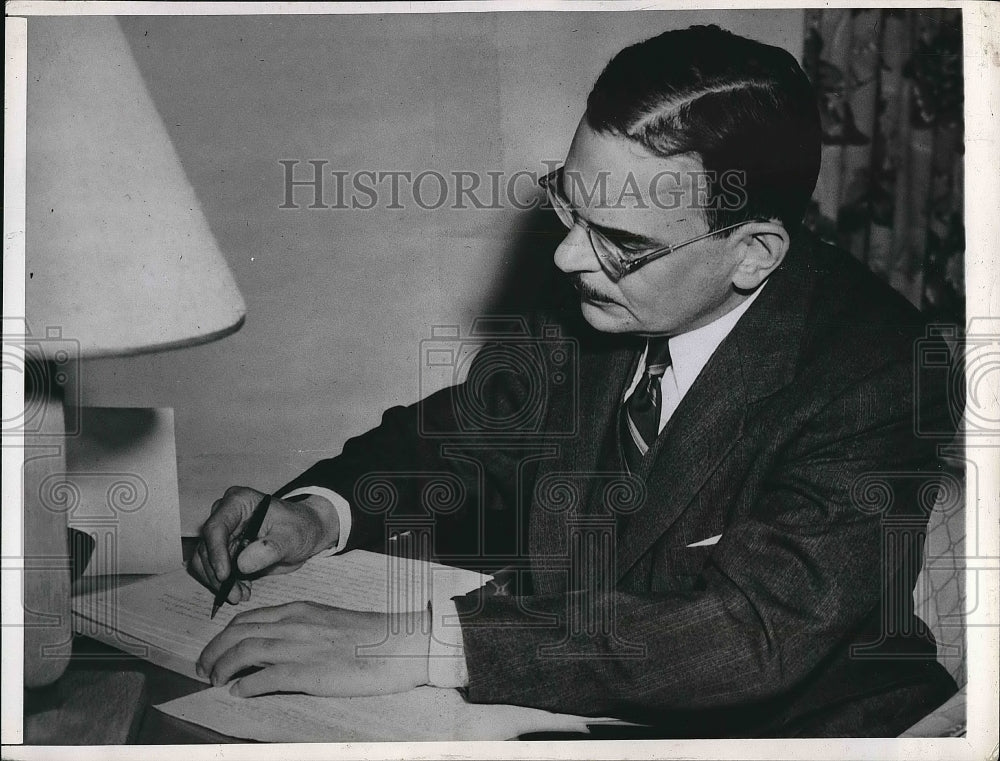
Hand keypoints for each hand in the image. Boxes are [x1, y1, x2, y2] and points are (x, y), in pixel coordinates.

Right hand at [189, 486, 339, 602]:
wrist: (306, 533)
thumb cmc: (301, 527)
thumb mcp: (292, 537)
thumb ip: (270, 548)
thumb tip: (242, 564)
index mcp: (239, 502)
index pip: (216, 527)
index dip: (216, 552)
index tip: (225, 576)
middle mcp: (225, 515)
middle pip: (206, 547)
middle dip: (218, 574)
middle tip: (234, 595)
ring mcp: (224, 533)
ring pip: (205, 561)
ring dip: (219, 583)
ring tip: (240, 595)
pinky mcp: (225, 549)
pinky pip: (213, 569)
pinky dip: (224, 583)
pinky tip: (242, 590)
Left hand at [196, 601, 430, 697]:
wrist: (399, 644)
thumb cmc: (369, 637)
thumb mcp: (329, 623)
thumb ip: (301, 630)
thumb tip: (275, 649)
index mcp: (299, 611)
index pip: (248, 618)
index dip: (224, 635)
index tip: (214, 650)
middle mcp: (294, 625)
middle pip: (238, 633)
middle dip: (213, 650)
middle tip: (203, 668)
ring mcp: (300, 648)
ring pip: (245, 652)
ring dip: (222, 667)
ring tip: (214, 681)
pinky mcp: (308, 673)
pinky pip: (265, 677)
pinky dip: (247, 685)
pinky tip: (240, 692)